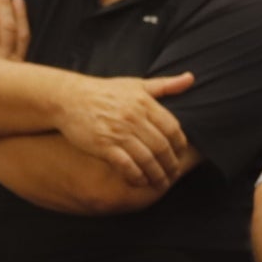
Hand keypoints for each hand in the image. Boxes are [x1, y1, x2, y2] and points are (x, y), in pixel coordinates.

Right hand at [51, 72, 197, 189]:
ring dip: (157, 174)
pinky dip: (137, 177)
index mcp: (144, 102)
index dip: (180, 144)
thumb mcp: (136, 84)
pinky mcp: (104, 146)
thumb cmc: (105, 92)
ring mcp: (119, 133)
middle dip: (171, 164)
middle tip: (173, 173)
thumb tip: (191, 78)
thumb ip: (165, 85)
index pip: (172, 127)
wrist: (69, 99)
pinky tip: (140, 181)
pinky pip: (127, 166)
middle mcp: (134, 118)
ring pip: (147, 159)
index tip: (181, 154)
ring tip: (161, 182)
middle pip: (162, 146)